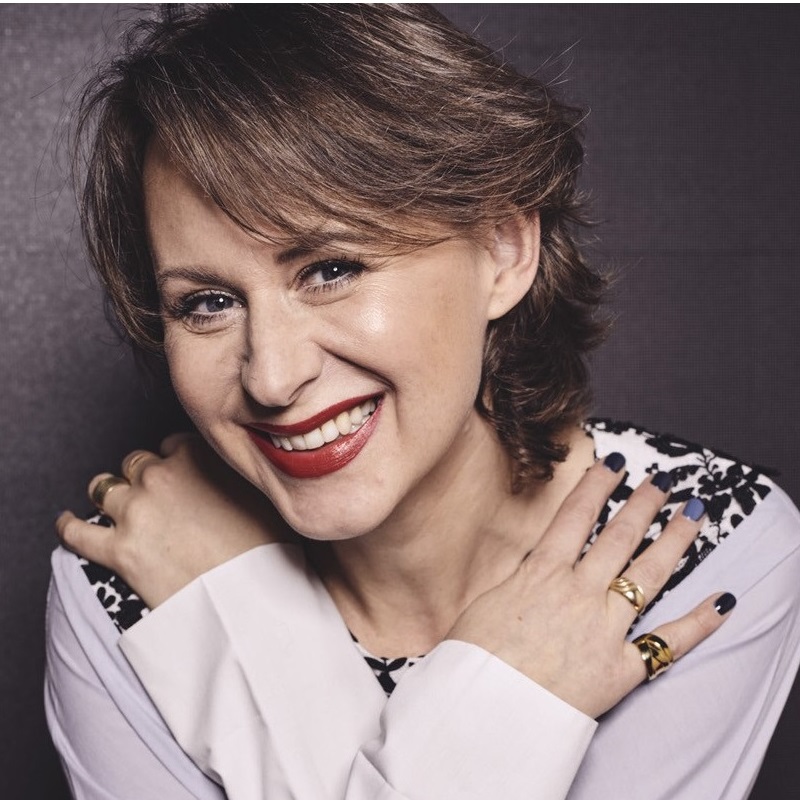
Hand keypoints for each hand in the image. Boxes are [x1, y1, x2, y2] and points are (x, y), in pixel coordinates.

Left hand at [57, 433, 294, 607]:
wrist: (246, 599)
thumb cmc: (265, 550)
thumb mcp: (263, 497)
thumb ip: (239, 475)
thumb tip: (242, 471)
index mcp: (197, 457)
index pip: (172, 445)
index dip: (174, 461)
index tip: (180, 476)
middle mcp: (161, 477)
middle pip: (136, 463)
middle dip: (143, 477)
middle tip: (156, 498)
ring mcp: (135, 512)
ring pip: (104, 488)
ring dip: (110, 494)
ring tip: (114, 505)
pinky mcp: (117, 550)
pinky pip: (77, 532)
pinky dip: (69, 526)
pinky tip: (66, 522)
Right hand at [447, 454, 732, 717]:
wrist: (489, 707)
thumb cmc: (475, 659)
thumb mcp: (483, 605)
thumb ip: (511, 584)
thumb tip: (520, 574)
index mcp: (541, 573)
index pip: (575, 517)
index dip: (596, 486)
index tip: (612, 464)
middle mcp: (578, 592)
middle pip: (618, 537)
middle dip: (642, 505)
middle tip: (660, 484)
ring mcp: (604, 627)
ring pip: (648, 574)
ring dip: (674, 541)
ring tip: (692, 515)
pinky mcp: (621, 667)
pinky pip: (667, 642)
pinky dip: (698, 623)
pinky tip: (721, 602)